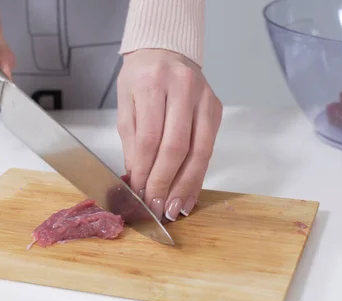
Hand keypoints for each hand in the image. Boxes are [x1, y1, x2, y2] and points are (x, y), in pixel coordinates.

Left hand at [117, 49, 222, 221]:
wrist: (166, 50)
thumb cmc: (141, 77)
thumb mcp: (126, 102)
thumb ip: (132, 140)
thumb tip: (137, 179)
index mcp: (153, 83)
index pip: (151, 138)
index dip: (146, 171)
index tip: (140, 194)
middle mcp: (183, 88)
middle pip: (177, 147)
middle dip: (166, 183)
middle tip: (157, 207)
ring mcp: (204, 99)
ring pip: (199, 152)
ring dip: (186, 185)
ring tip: (175, 209)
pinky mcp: (216, 109)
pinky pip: (209, 149)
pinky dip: (198, 176)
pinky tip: (189, 194)